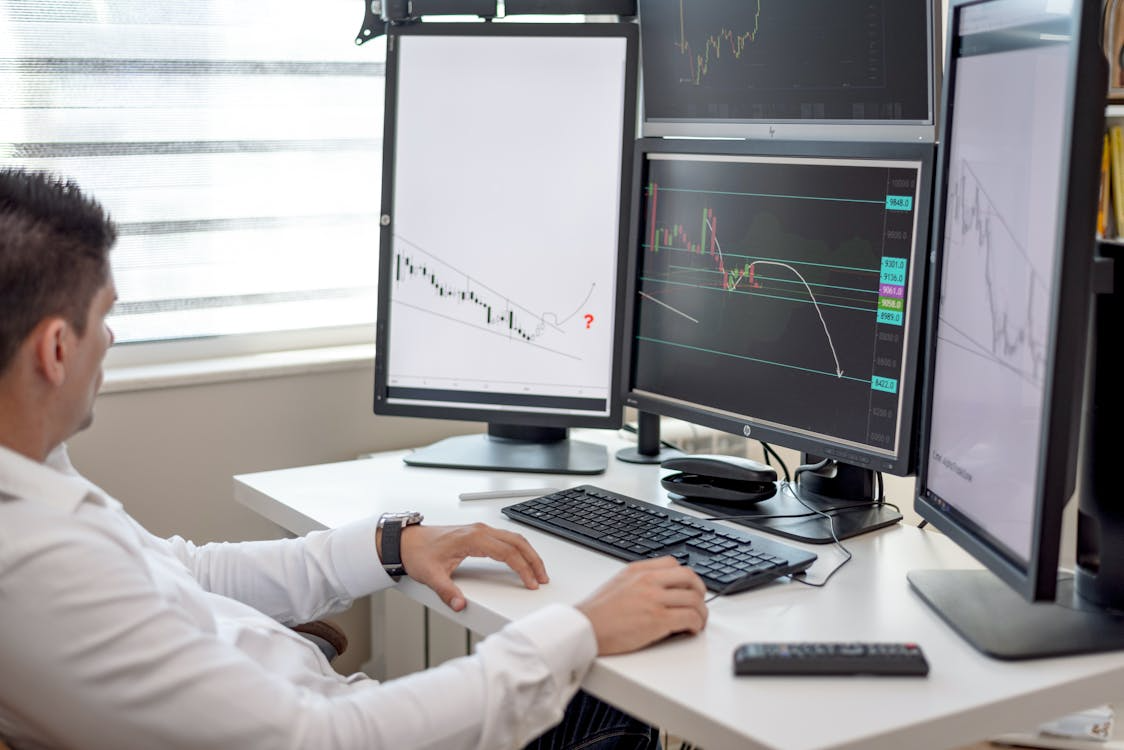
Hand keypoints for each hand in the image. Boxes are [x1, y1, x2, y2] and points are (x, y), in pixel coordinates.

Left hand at [398, 523, 548, 611]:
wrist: (406, 541)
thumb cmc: (418, 552)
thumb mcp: (431, 575)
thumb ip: (447, 592)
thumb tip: (459, 605)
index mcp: (473, 538)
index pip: (507, 552)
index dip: (522, 568)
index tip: (531, 582)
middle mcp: (480, 531)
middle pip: (517, 542)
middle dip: (533, 560)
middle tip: (542, 578)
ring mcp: (480, 530)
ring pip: (514, 538)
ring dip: (528, 553)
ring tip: (537, 571)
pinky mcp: (478, 533)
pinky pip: (506, 538)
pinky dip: (518, 549)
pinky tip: (521, 559)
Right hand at [576, 557, 707, 655]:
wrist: (584, 628)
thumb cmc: (597, 613)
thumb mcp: (617, 584)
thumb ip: (638, 582)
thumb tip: (657, 589)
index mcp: (638, 570)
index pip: (673, 563)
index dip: (686, 577)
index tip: (688, 588)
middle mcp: (648, 580)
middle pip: (689, 577)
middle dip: (700, 591)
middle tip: (699, 604)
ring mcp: (654, 599)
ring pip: (694, 598)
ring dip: (701, 612)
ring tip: (697, 622)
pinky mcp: (658, 619)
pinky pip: (690, 617)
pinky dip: (696, 624)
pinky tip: (690, 630)